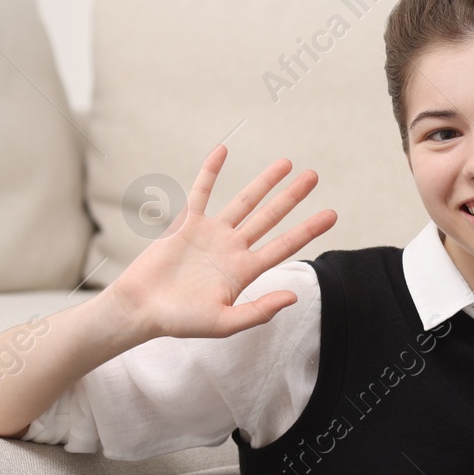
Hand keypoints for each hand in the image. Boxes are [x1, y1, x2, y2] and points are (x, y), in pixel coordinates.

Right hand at [105, 144, 336, 341]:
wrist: (141, 310)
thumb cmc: (180, 321)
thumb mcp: (224, 324)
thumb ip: (259, 311)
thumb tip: (293, 295)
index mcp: (246, 271)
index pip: (285, 245)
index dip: (309, 229)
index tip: (332, 214)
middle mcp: (233, 249)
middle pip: (270, 217)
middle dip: (292, 196)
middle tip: (314, 176)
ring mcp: (211, 234)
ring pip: (244, 202)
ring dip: (264, 182)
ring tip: (286, 163)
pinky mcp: (186, 225)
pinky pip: (201, 192)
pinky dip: (210, 172)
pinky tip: (223, 151)